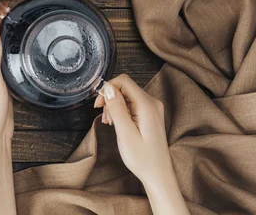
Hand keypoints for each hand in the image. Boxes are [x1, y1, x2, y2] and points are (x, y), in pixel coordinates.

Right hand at [95, 74, 188, 214]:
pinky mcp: (149, 114)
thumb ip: (117, 108)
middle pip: (124, 87)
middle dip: (109, 99)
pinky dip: (120, 110)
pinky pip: (131, 104)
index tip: (98, 104)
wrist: (157, 174)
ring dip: (114, 105)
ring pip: (126, 95)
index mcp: (147, 105)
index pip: (124, 81)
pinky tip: (117, 123)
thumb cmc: (142, 158)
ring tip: (110, 123)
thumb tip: (107, 88)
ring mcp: (152, 108)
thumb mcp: (125, 133)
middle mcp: (152, 102)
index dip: (107, 88)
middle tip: (104, 117)